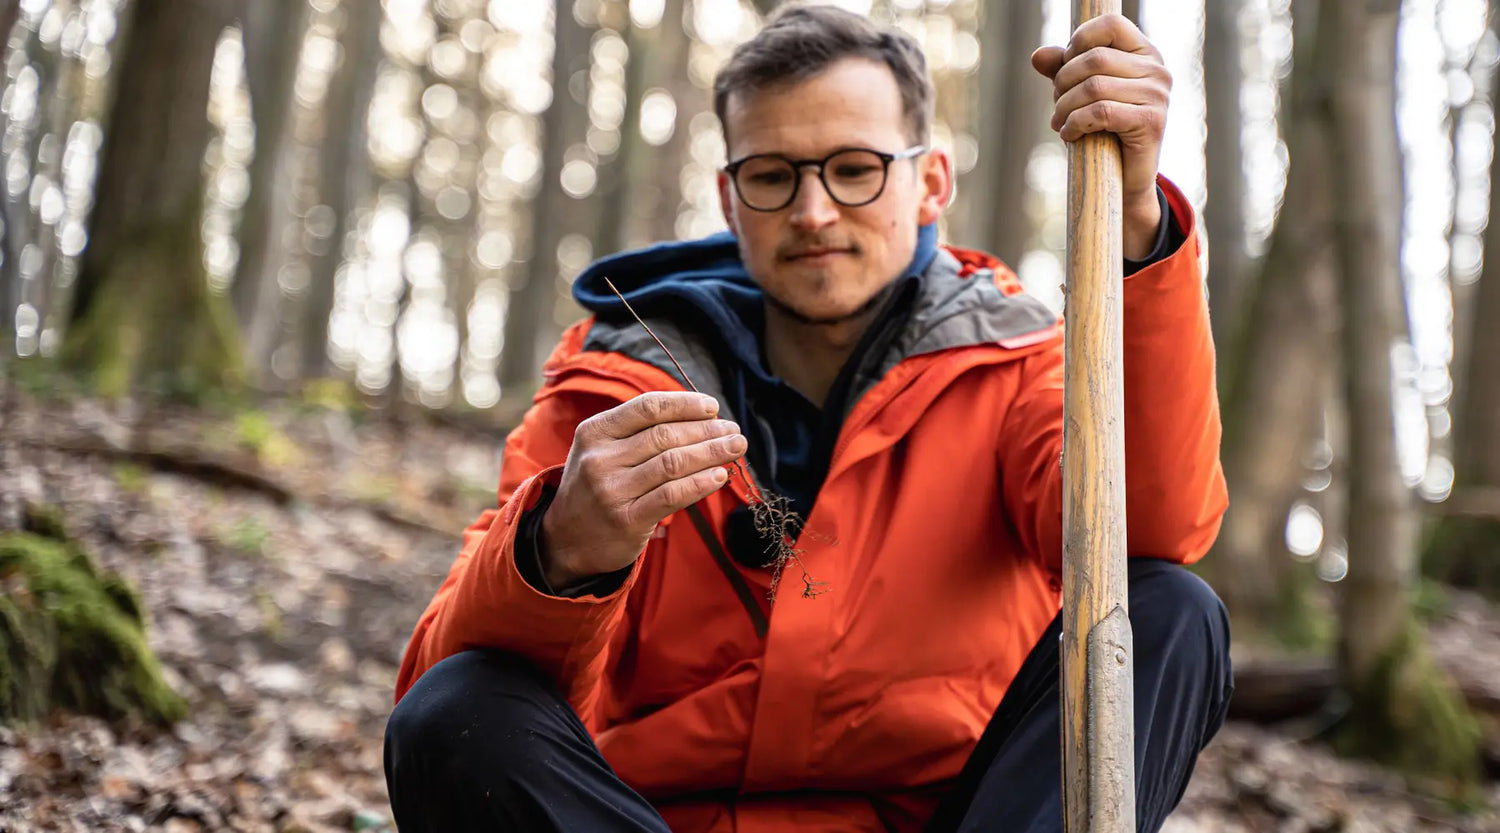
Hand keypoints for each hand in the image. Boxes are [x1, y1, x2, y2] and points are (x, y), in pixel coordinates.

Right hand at [541, 391, 745, 588]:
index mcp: (595, 431)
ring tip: (735, 447)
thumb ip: (638, 433)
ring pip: (673, 463)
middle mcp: (600, 458)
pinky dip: (700, 483)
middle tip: (734, 430)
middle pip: (665, 435)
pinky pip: (672, 495)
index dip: (685, 405)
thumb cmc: (597, 487)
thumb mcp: (601, 451)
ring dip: (711, 453)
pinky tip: (720, 476)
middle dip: (706, 430)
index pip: (647, 408)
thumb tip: (701, 419)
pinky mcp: (626, 520)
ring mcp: (612, 490)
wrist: (565, 540)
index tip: (713, 407)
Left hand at [1032, 15, 1170, 259]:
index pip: (1110, 25)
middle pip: (1094, 59)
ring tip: (1058, 122)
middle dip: (1063, 82)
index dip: (1079, 40)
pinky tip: (1069, 134)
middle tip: (1056, 104)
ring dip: (1064, 106)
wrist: (1125, 180)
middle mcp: (1157, 69)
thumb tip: (1037, 55)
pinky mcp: (1151, 122)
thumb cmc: (1103, 130)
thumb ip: (1063, 70)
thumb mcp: (1080, 94)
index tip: (1065, 66)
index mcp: (1144, 53)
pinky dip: (1075, 123)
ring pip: (1094, 87)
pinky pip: (1100, 113)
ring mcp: (1158, 95)